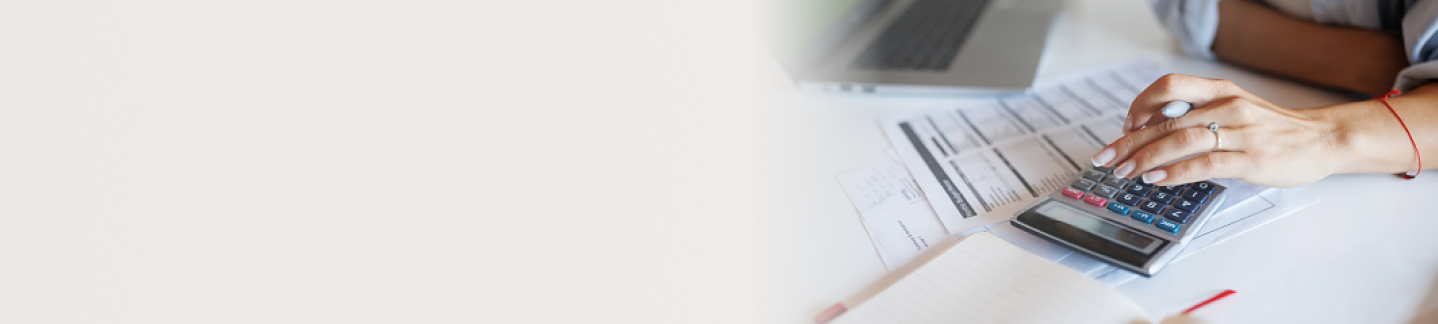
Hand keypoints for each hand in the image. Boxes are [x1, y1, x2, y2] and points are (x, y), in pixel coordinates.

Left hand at [1090, 74, 1344, 187]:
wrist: (1323, 140)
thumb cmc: (1273, 128)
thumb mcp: (1235, 110)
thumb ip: (1200, 115)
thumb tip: (1154, 131)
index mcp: (1220, 91)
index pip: (1169, 86)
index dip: (1140, 104)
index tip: (1125, 126)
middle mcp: (1227, 106)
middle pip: (1166, 120)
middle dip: (1129, 141)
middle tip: (1106, 158)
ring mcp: (1240, 132)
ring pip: (1180, 140)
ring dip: (1146, 158)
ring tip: (1125, 172)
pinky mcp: (1250, 159)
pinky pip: (1205, 163)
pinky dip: (1175, 172)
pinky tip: (1156, 180)